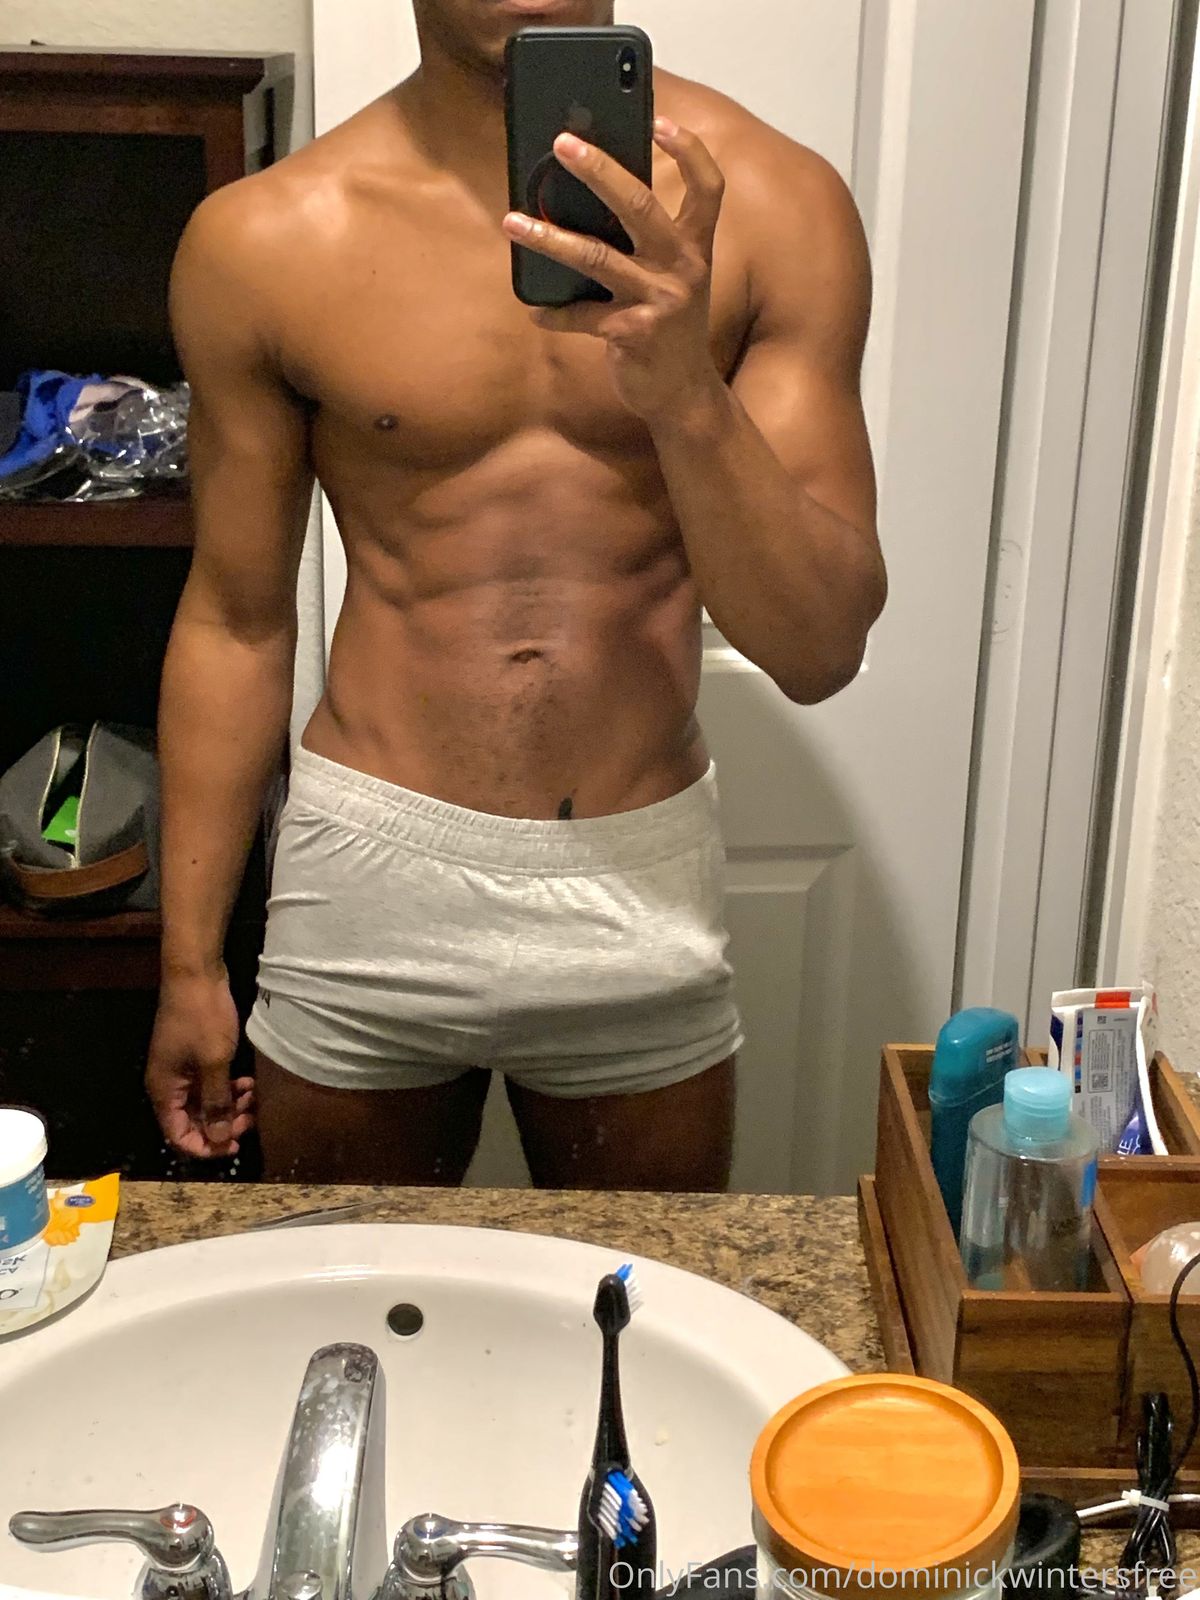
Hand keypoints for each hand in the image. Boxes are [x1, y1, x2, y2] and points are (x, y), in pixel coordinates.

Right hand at [146, 969, 253, 1158]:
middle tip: (250, 1118)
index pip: (178, 1135)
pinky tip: (248, 1083)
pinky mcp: (193, 1056)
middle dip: (222, 1125)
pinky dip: (227, 1088)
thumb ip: (216, 1102)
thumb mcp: (214, 1062)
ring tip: (253, 1098)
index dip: (205, 1147)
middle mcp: (168, 1085)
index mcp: (165, 1090)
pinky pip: (209, 1084)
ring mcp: (181, 1069)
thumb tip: (217, 1139)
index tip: (233, 1145)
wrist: (196, 973)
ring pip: (204, 1102)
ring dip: (228, 1106)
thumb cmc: (203, 1018)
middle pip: (192, 1121)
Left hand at [502, 118, 726, 425]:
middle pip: (640, 206)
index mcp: (696, 247)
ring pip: (597, 257)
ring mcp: (659, 301)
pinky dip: (555, 313)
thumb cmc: (669, 327)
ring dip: (548, 238)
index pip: (708, 188)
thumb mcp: (671, 279)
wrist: (683, 394)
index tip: (659, 121)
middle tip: (563, 143)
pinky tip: (535, 311)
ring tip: (511, 222)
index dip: (689, 151)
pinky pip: (582, 317)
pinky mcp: (634, 334)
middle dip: (599, 171)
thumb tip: (587, 201)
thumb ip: (647, 243)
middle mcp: (683, 268)